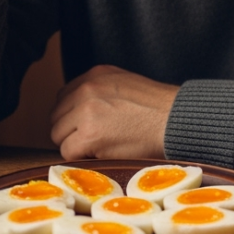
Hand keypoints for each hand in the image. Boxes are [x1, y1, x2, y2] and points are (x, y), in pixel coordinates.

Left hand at [49, 65, 179, 159]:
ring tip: (98, 147)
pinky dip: (80, 157)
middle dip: (70, 131)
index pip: (63, 98)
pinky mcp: (90, 135)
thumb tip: (80, 108)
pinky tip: (100, 155)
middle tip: (91, 140)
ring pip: (58, 135)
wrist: (176, 119)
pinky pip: (68, 151)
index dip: (72, 116)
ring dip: (74, 144)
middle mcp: (86, 89)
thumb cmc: (158, 108)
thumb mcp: (125, 83)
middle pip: (56, 117)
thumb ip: (100, 90)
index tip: (85, 126)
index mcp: (94, 75)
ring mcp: (86, 111)